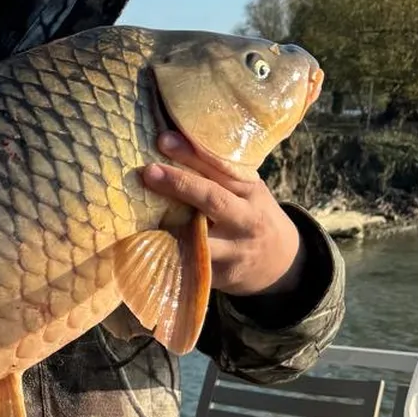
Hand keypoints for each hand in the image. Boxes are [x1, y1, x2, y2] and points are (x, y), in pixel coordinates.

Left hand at [142, 131, 303, 299]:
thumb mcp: (248, 191)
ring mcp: (234, 251)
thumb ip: (219, 176)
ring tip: (137, 215)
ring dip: (168, 227)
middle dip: (180, 184)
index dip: (193, 154)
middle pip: (213, 199)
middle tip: (148, 172)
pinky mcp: (221, 276)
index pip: (221, 168)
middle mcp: (245, 220)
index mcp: (251, 192)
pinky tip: (144, 248)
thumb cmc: (252, 214)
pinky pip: (190, 265)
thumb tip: (170, 145)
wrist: (281, 262)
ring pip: (199, 238)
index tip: (164, 140)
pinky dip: (168, 256)